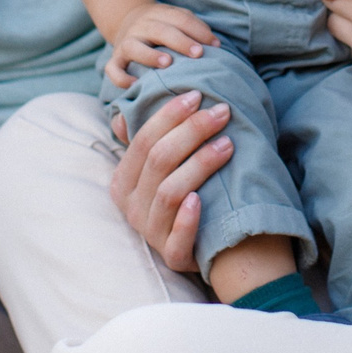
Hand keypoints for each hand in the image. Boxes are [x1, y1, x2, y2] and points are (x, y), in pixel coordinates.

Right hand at [104, 3, 217, 89]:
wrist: (126, 23)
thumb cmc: (162, 28)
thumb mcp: (176, 20)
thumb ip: (194, 28)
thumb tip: (216, 44)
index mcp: (159, 14)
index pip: (180, 18)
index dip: (198, 30)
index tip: (215, 45)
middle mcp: (140, 27)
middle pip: (159, 30)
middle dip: (179, 41)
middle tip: (198, 53)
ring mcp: (125, 43)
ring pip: (133, 47)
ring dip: (150, 55)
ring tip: (167, 63)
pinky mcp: (115, 60)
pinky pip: (113, 69)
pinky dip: (121, 77)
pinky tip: (135, 85)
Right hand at [106, 88, 233, 273]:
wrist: (208, 248)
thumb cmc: (184, 198)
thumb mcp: (159, 172)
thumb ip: (147, 144)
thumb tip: (126, 113)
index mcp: (123, 183)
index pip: (143, 141)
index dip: (169, 115)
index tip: (198, 95)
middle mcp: (132, 209)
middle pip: (159, 161)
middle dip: (191, 131)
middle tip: (221, 112)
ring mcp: (151, 234)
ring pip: (170, 192)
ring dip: (199, 165)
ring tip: (228, 144)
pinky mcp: (173, 257)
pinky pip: (178, 239)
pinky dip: (188, 219)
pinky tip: (201, 200)